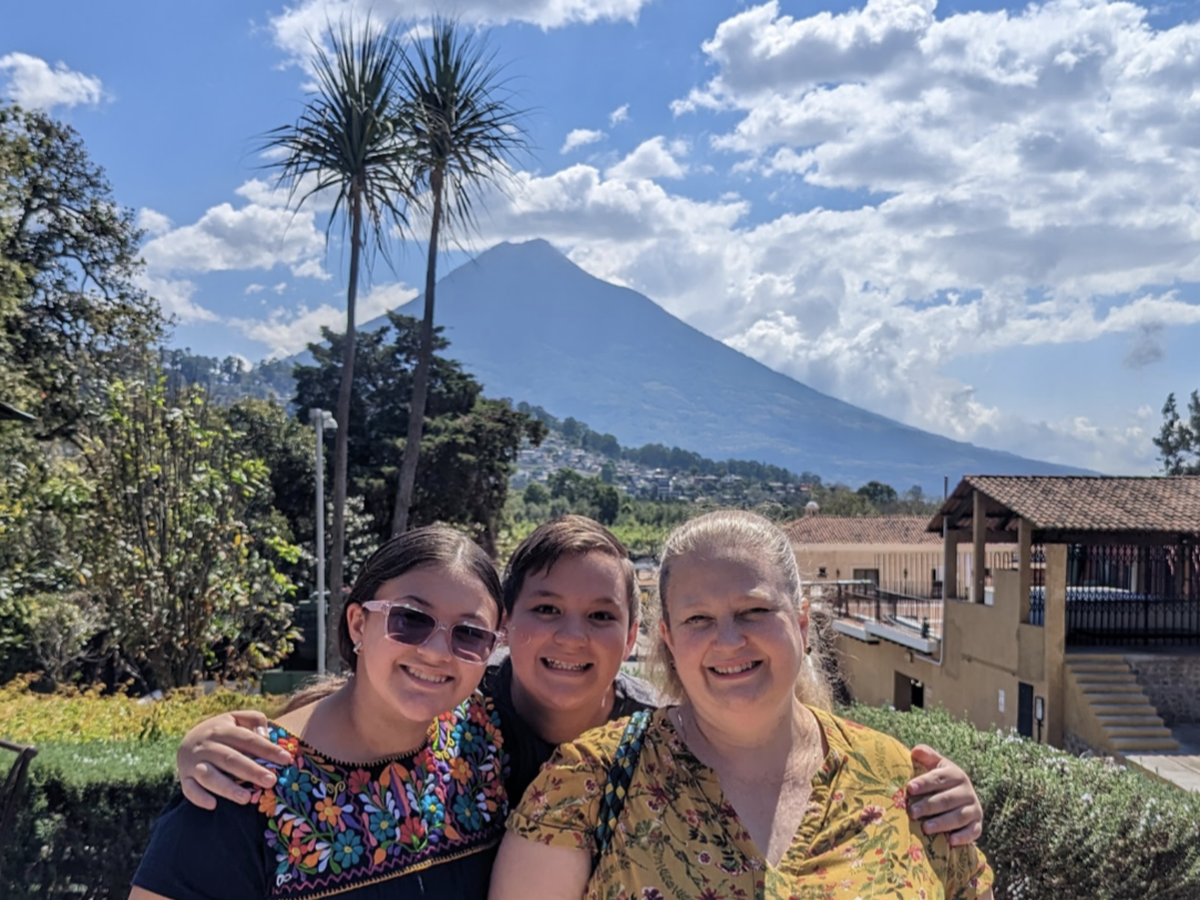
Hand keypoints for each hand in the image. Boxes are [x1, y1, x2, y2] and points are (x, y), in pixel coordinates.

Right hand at [177, 710, 291, 809]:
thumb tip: (266, 736)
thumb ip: (255, 720)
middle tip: (271, 781)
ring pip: (210, 776)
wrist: (188, 740)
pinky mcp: (184, 777)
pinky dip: (199, 798)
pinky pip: (189, 790)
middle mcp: (206, 745)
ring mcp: (193, 763)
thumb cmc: (223, 731)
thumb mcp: (237, 718)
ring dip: (227, 788)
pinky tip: (213, 805)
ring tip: (247, 798)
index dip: (268, 749)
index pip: (248, 740)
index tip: (286, 760)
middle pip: (231, 759)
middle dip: (252, 771)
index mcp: (222, 729)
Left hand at [906, 745, 982, 846]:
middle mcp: (967, 791)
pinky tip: (950, 841)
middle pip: (947, 799)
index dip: (924, 783)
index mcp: (955, 774)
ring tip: (925, 828)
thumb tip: (915, 751)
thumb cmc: (940, 781)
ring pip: (959, 816)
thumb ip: (926, 756)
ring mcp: (974, 808)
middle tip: (912, 812)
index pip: (938, 778)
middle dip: (928, 806)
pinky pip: (973, 832)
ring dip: (942, 823)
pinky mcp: (977, 824)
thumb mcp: (935, 765)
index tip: (909, 788)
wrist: (962, 798)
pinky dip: (963, 837)